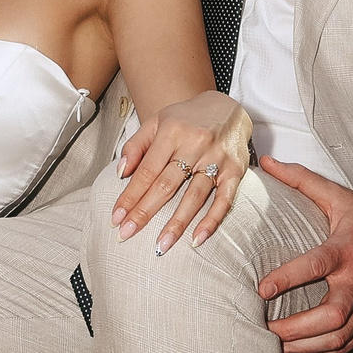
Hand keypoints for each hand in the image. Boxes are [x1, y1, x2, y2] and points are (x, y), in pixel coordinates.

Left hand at [111, 93, 252, 253]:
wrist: (228, 107)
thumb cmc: (187, 119)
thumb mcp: (157, 122)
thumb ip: (136, 146)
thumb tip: (120, 173)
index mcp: (172, 132)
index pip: (147, 170)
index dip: (130, 196)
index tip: (116, 217)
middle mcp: (195, 144)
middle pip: (166, 185)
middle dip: (145, 212)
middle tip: (127, 234)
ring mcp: (217, 159)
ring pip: (194, 196)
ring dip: (177, 223)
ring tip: (161, 245)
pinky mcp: (236, 170)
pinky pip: (224, 200)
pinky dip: (211, 221)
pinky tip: (197, 239)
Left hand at [255, 163, 352, 352]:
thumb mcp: (341, 197)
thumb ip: (302, 181)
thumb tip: (269, 162)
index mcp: (349, 250)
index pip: (317, 266)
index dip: (289, 278)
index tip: (261, 289)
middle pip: (330, 316)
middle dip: (294, 329)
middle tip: (262, 331)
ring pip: (337, 339)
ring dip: (304, 349)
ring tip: (272, 351)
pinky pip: (346, 346)